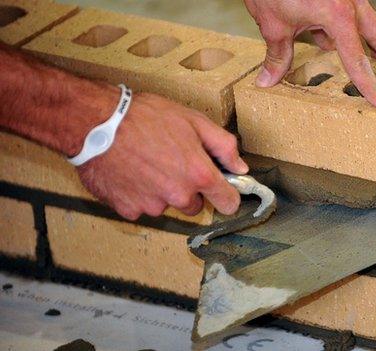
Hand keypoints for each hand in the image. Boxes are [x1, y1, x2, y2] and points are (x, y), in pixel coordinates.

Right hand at [77, 92, 247, 219]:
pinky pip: (140, 207)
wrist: (96, 123)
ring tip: (146, 163)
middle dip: (188, 189)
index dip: (226, 195)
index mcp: (199, 175)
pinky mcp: (128, 210)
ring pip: (166, 205)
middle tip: (171, 163)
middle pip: (194, 205)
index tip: (221, 189)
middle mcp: (179, 196)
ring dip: (161, 191)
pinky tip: (129, 172)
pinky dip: (137, 194)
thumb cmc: (145, 117)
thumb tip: (240, 167)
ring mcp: (152, 206)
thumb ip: (223, 146)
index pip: (228, 204)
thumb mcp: (194, 121)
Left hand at [244, 0, 375, 110]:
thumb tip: (267, 81)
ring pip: (371, 31)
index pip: (358, 61)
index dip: (372, 87)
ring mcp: (348, 0)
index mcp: (338, 14)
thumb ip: (278, 54)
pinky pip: (349, 22)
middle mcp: (350, 6)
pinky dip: (348, 37)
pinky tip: (337, 45)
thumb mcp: (272, 22)